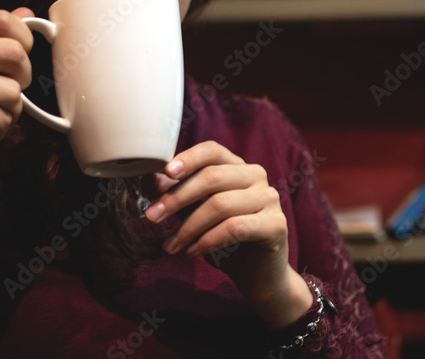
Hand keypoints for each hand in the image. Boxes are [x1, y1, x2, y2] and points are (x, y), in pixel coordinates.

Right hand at [0, 8, 33, 240]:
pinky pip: (6, 114)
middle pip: (15, 51)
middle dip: (21, 79)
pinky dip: (1, 129)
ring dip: (10, 111)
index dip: (22, 39)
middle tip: (0, 96)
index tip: (17, 61)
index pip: (1, 19)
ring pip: (15, 88)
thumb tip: (27, 13)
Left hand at [142, 141, 311, 328]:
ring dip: (188, 227)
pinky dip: (208, 240)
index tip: (165, 173)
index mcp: (236, 166)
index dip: (188, 158)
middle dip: (176, 198)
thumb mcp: (193, 212)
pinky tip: (193, 251)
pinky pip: (235, 227)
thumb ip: (176, 193)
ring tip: (172, 245)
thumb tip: (148, 178)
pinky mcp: (276, 224)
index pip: (211, 150)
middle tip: (151, 217)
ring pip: (220, 204)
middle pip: (211, 178)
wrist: (257, 274)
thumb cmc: (222, 238)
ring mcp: (269, 199)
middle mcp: (256, 176)